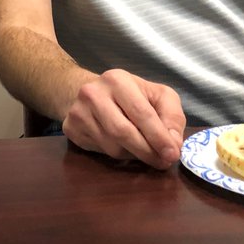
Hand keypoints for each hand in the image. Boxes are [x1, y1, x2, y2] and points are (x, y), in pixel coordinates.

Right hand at [61, 69, 185, 168]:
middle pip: (123, 132)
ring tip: (144, 152)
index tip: (173, 154)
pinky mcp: (70, 128)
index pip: (141, 113)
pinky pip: (99, 151)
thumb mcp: (157, 95)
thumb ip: (172, 115)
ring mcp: (77, 111)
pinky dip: (117, 155)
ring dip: (134, 155)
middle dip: (147, 152)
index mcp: (117, 80)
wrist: (91, 92)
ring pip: (112, 147)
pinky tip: (124, 147)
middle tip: (162, 163)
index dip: (159, 137)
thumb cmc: (130, 95)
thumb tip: (173, 143)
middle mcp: (93, 93)